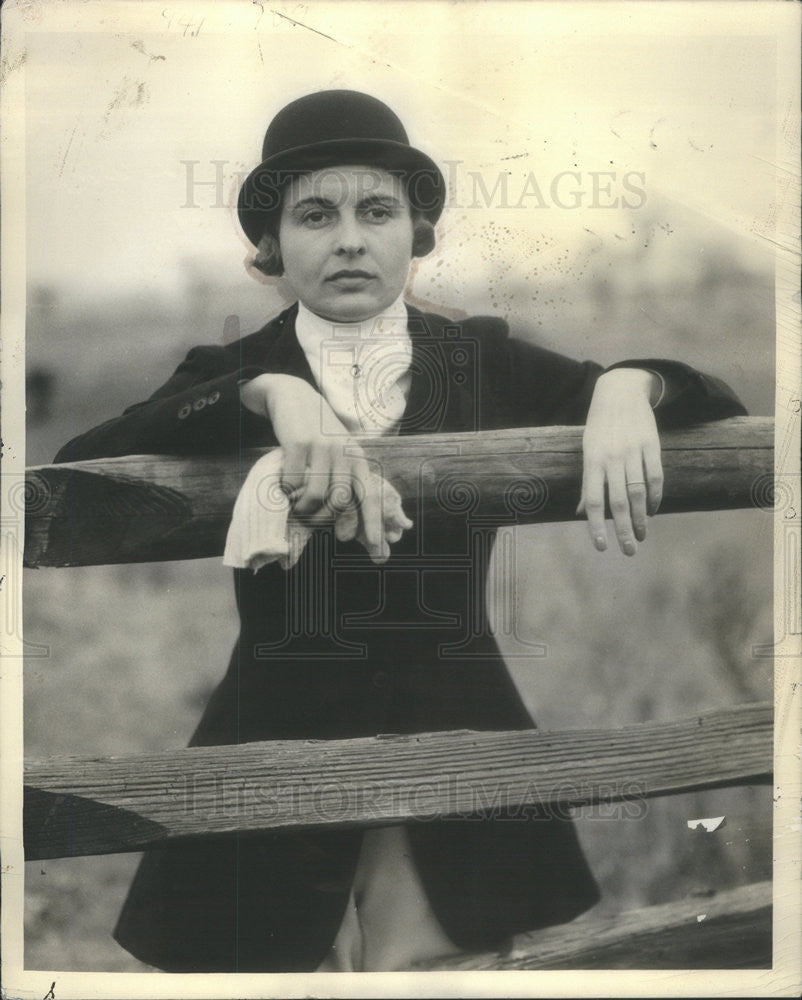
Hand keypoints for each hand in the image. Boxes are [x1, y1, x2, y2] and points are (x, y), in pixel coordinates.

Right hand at [240, 374, 398, 561]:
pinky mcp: (297, 443)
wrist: (293, 397)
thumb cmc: (316, 432)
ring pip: (314, 495)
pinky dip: (286, 491)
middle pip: (339, 501)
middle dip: (323, 518)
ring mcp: (321, 447)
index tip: (377, 546)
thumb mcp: (338, 450)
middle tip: (310, 518)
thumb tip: (343, 517)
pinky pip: (292, 483)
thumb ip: (344, 477)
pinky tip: (284, 485)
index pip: (369, 494)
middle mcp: (343, 453)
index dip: (373, 522)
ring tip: (295, 505)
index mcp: (357, 458)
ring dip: (302, 508)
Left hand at [576, 369, 662, 555]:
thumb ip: (587, 482)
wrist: (620, 392)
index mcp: (592, 460)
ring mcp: (633, 451)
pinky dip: (655, 497)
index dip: (596, 526)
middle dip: (623, 530)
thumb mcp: (587, 451)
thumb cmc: (599, 428)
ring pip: (638, 493)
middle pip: (619, 502)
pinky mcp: (652, 445)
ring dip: (641, 518)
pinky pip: (655, 477)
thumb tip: (581, 513)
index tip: (601, 547)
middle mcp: (612, 457)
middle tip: (628, 552)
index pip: (594, 500)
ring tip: (642, 536)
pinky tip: (653, 511)